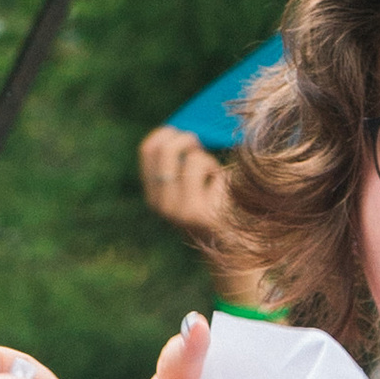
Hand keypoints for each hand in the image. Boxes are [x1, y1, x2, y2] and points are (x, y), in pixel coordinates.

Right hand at [139, 125, 232, 250]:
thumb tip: (182, 130)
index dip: (164, 133)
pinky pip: (214, 173)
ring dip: (208, 161)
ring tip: (214, 178)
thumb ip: (180, 165)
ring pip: (193, 158)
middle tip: (201, 145)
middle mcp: (162, 204)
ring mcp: (181, 210)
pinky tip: (224, 194)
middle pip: (167, 149)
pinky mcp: (202, 213)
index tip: (179, 130)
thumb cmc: (213, 209)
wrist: (231, 248)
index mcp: (154, 196)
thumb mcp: (189, 188)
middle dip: (187, 139)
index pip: (147, 150)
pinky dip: (222, 175)